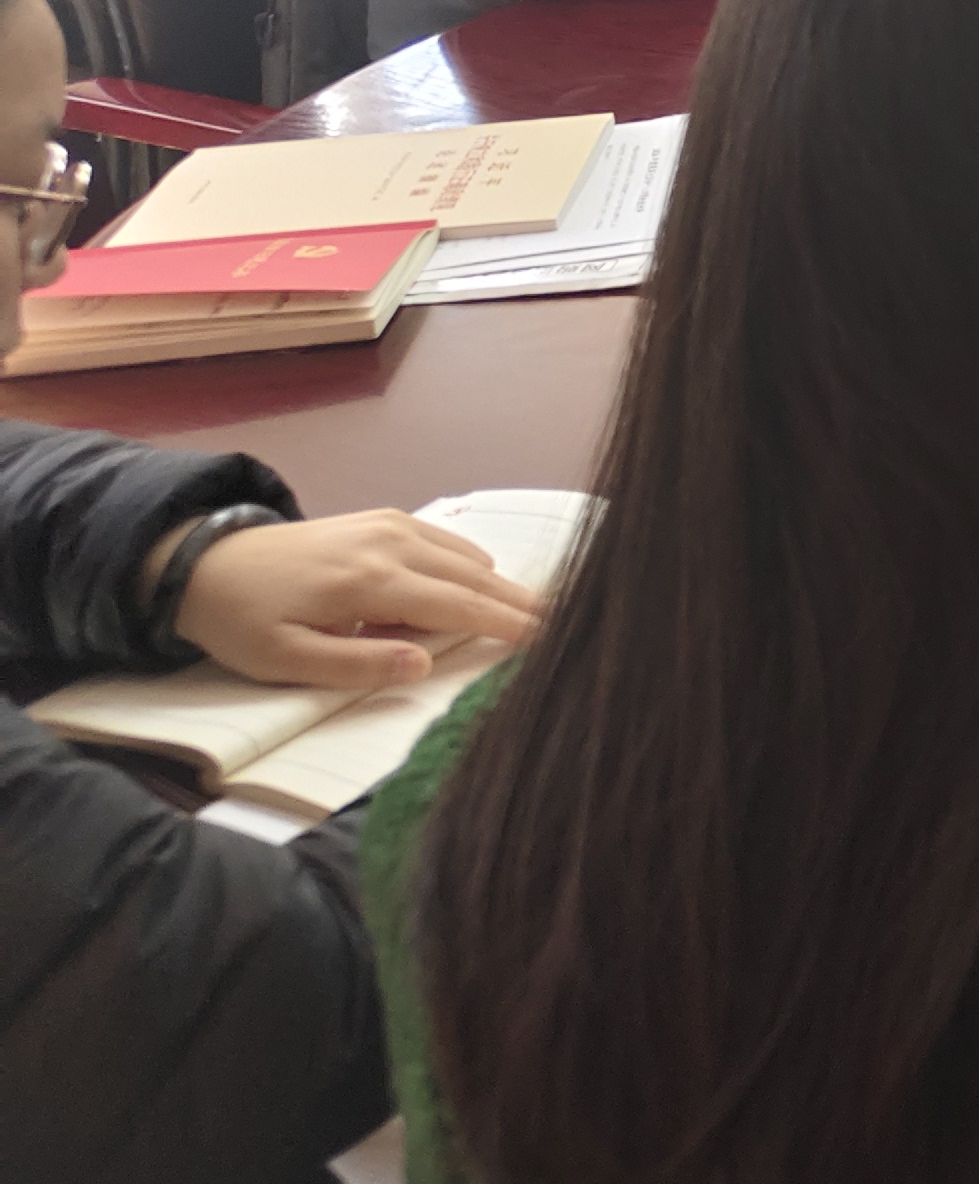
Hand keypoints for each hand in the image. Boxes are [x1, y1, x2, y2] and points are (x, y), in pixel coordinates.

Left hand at [160, 509, 540, 689]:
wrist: (206, 562)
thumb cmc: (243, 621)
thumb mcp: (284, 660)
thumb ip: (356, 665)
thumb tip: (424, 665)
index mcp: (371, 582)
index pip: (459, 607)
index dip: (508, 624)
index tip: (550, 639)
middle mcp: (393, 544)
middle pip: (477, 576)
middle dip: (521, 602)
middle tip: (567, 624)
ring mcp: (391, 525)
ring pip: (468, 556)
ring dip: (498, 586)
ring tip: (528, 615)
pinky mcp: (385, 518)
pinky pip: (447, 542)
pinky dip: (472, 566)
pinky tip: (473, 588)